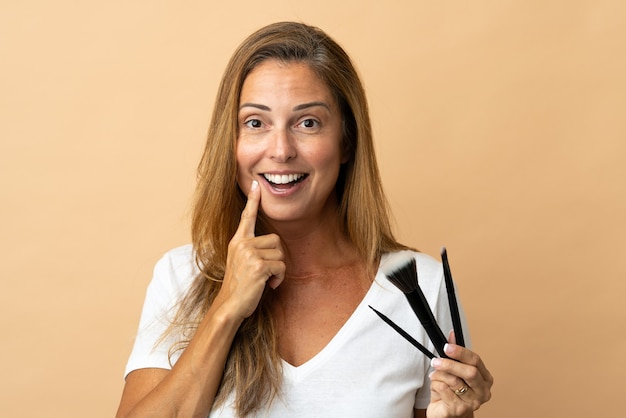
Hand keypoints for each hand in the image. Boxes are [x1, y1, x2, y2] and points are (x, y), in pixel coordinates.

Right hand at [218, 180, 285, 319]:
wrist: (229, 306)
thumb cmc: (239, 287)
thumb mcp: (241, 263)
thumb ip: (251, 250)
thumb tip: (271, 245)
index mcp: (237, 241)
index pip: (246, 217)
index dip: (253, 200)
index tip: (256, 184)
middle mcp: (242, 244)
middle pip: (276, 240)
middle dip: (276, 258)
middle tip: (265, 272)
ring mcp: (249, 254)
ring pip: (280, 253)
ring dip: (278, 269)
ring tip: (265, 279)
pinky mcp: (258, 266)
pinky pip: (281, 266)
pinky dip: (279, 278)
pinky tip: (268, 285)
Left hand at [426, 331, 492, 417]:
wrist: (446, 413)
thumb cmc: (452, 391)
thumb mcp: (454, 370)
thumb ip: (454, 353)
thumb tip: (451, 334)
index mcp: (485, 378)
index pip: (476, 360)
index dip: (460, 352)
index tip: (446, 347)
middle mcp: (483, 391)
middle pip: (469, 372)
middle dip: (450, 364)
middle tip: (436, 361)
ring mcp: (473, 402)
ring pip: (454, 381)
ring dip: (439, 376)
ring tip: (434, 376)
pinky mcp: (459, 410)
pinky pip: (444, 390)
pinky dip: (435, 385)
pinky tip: (436, 387)